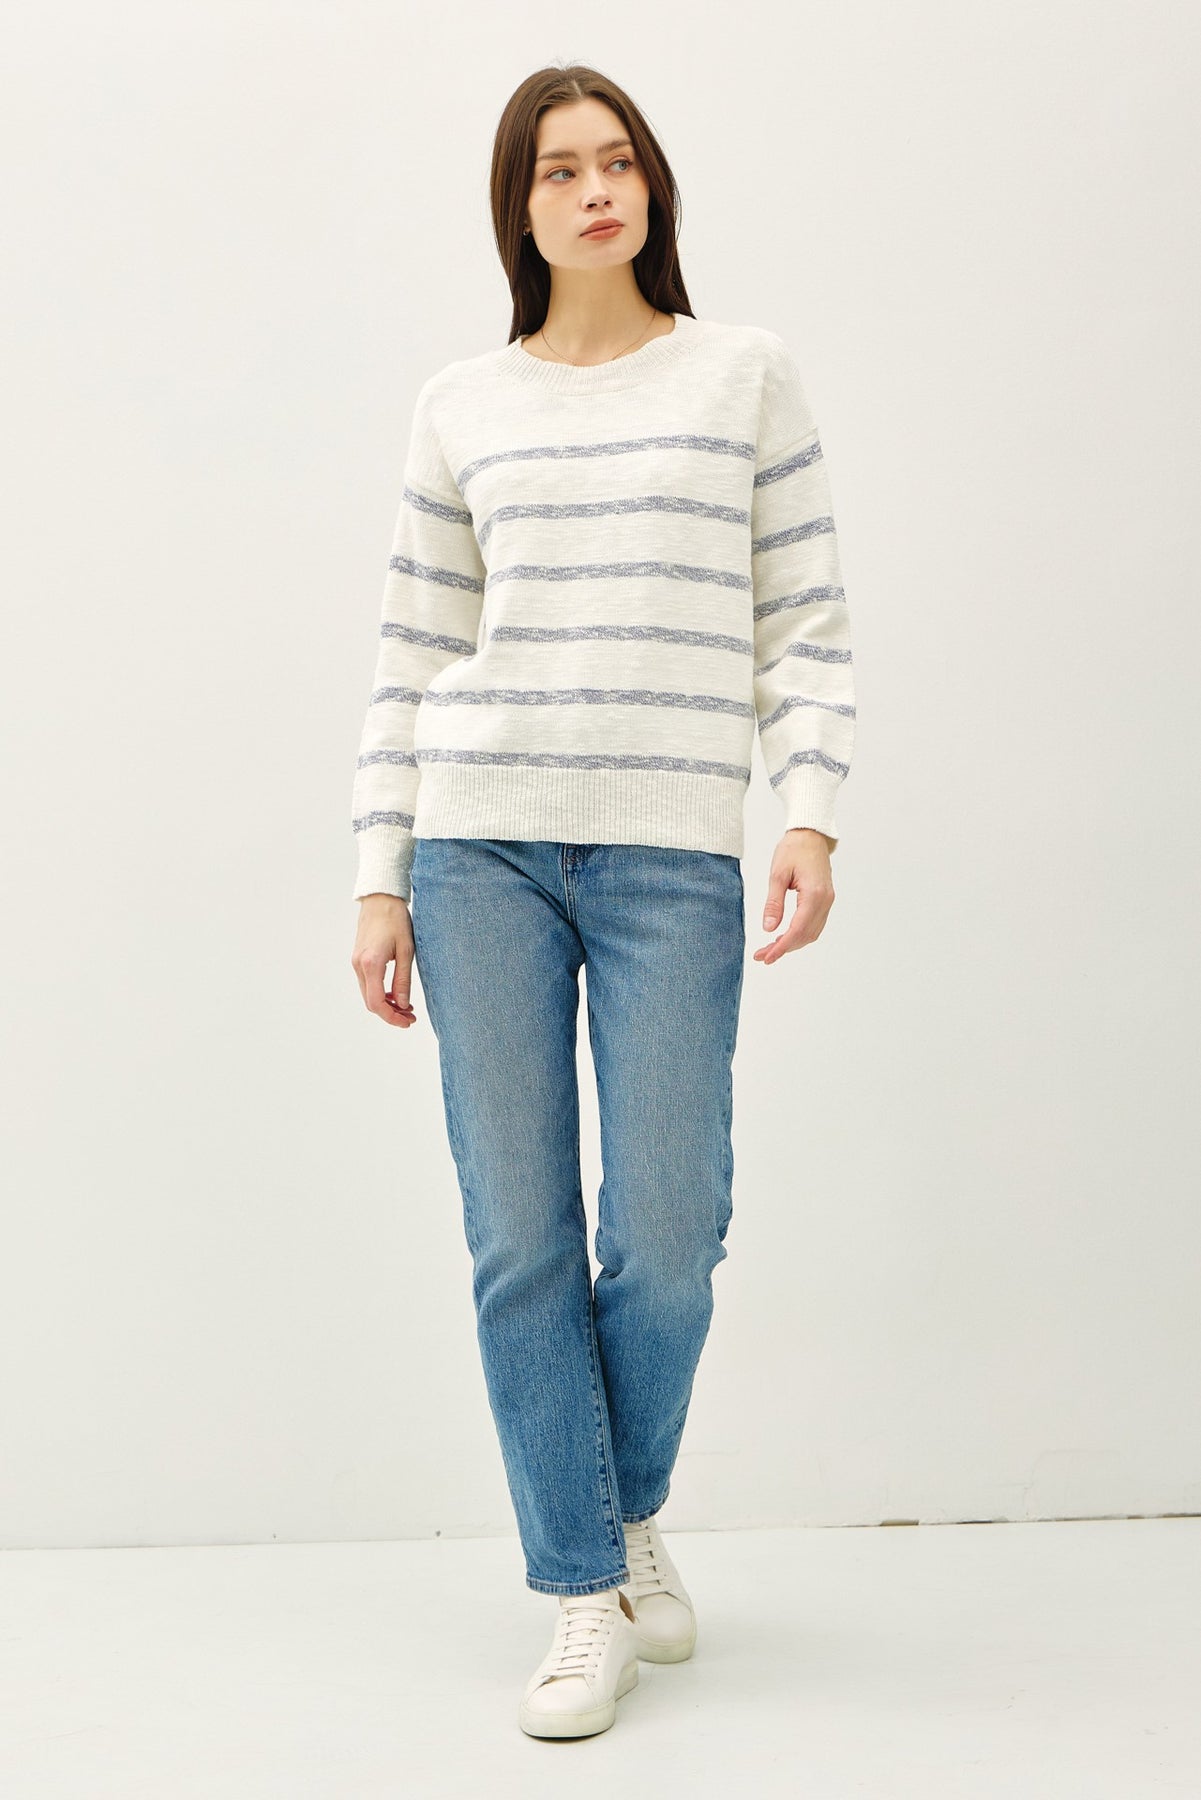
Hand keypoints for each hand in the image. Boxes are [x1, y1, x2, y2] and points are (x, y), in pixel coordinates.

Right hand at [351, 893, 418, 1026]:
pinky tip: (396, 993)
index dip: (392, 1017)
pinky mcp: (358, 959)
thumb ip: (403, 980)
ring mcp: (356, 963)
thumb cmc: (396, 920)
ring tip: (407, 1007)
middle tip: (411, 1017)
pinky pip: (367, 984)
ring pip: (368, 994)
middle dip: (390, 1014)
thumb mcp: (406, 951)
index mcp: (371, 964)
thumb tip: (403, 1005)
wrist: (380, 899)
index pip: (377, 1002)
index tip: (407, 1022)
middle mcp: (359, 966)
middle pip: (371, 1002)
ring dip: (386, 1004)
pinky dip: (381, 993)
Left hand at [754, 829, 835, 964]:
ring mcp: (827, 901)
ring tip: (770, 948)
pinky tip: (784, 935)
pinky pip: (814, 924)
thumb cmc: (793, 850)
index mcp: (814, 894)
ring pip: (811, 933)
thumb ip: (773, 903)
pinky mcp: (825, 900)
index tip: (766, 957)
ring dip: (792, 943)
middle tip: (762, 955)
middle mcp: (825, 901)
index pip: (798, 929)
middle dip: (784, 948)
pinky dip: (799, 934)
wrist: (811, 835)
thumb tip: (768, 928)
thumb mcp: (777, 874)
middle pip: (806, 935)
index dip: (782, 946)